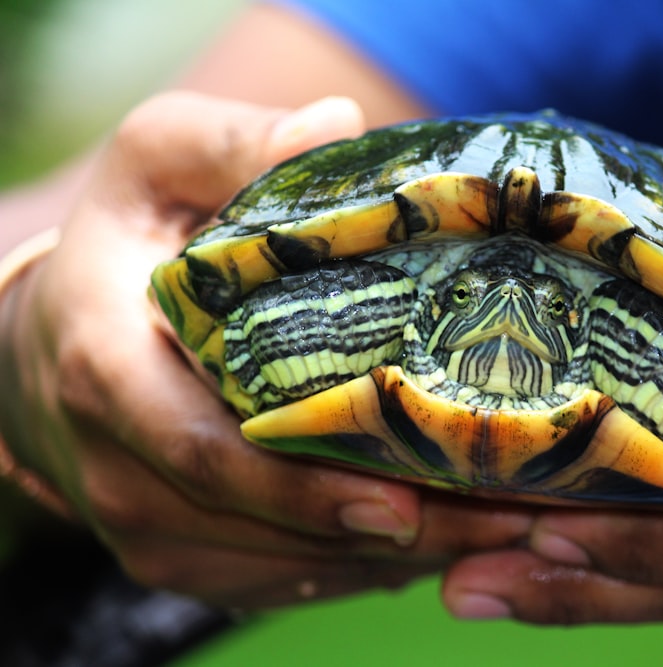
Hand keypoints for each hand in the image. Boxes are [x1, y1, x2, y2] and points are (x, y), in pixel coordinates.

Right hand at [0, 92, 530, 608]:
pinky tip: (433, 544)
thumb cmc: (121, 241)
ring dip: (385, 559)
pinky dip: (351, 569)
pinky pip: (270, 580)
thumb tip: (335, 125)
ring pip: (276, 566)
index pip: (203, 450)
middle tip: (497, 521)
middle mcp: (119, 465)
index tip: (402, 500)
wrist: (50, 337)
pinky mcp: (175, 551)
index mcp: (108, 368)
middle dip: (384, 532)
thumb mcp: (157, 161)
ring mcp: (143, 521)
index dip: (301, 486)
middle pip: (257, 525)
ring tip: (491, 534)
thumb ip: (233, 143)